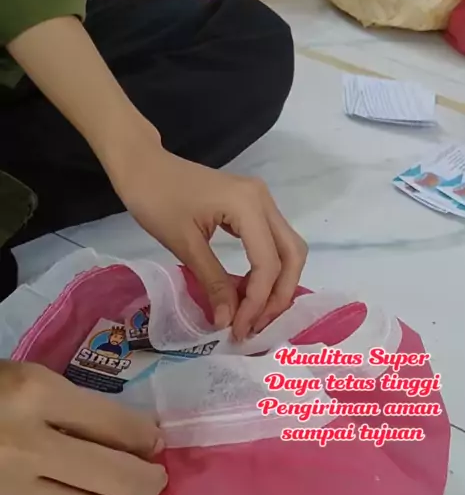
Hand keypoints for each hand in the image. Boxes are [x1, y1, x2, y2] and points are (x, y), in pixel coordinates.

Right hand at [0, 362, 166, 494]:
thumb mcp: (20, 377)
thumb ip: (68, 404)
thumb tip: (128, 436)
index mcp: (31, 395)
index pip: (114, 424)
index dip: (145, 437)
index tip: (155, 443)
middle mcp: (25, 448)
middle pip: (113, 479)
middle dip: (147, 482)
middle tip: (154, 480)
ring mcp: (6, 493)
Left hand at [106, 128, 307, 340]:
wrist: (142, 165)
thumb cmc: (156, 199)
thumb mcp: (184, 244)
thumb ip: (213, 282)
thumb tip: (228, 322)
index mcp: (248, 205)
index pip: (268, 263)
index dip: (258, 301)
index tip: (239, 329)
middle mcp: (264, 200)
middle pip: (292, 254)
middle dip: (279, 295)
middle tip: (255, 325)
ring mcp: (261, 200)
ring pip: (287, 248)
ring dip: (277, 284)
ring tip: (254, 314)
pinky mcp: (252, 205)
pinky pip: (272, 241)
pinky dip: (267, 268)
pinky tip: (249, 291)